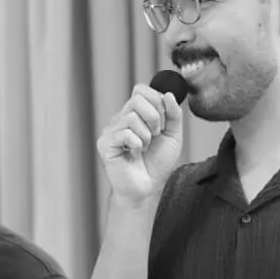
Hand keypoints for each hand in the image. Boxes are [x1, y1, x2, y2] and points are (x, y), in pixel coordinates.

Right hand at [96, 84, 183, 203]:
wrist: (147, 188)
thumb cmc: (157, 163)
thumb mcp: (173, 135)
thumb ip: (174, 115)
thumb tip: (169, 94)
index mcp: (136, 113)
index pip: (141, 90)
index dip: (156, 100)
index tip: (163, 121)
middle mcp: (121, 119)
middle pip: (137, 98)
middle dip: (155, 117)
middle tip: (156, 135)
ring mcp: (111, 130)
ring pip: (132, 117)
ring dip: (146, 136)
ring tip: (144, 148)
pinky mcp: (105, 144)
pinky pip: (125, 134)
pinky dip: (137, 146)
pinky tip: (134, 155)